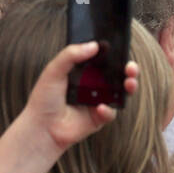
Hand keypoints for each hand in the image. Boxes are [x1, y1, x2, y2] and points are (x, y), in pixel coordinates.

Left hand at [22, 41, 139, 151]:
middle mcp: (94, 85)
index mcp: (84, 72)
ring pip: (121, 93)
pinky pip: (111, 112)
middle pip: (118, 75)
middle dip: (129, 70)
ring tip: (129, 83)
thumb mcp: (54, 70)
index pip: (104, 60)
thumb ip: (71, 55)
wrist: (42, 126)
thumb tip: (93, 46)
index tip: (121, 49)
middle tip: (131, 67)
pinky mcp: (99, 118)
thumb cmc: (45, 98)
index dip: (115, 55)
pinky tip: (100, 107)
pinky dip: (108, 110)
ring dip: (129, 87)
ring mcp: (98, 101)